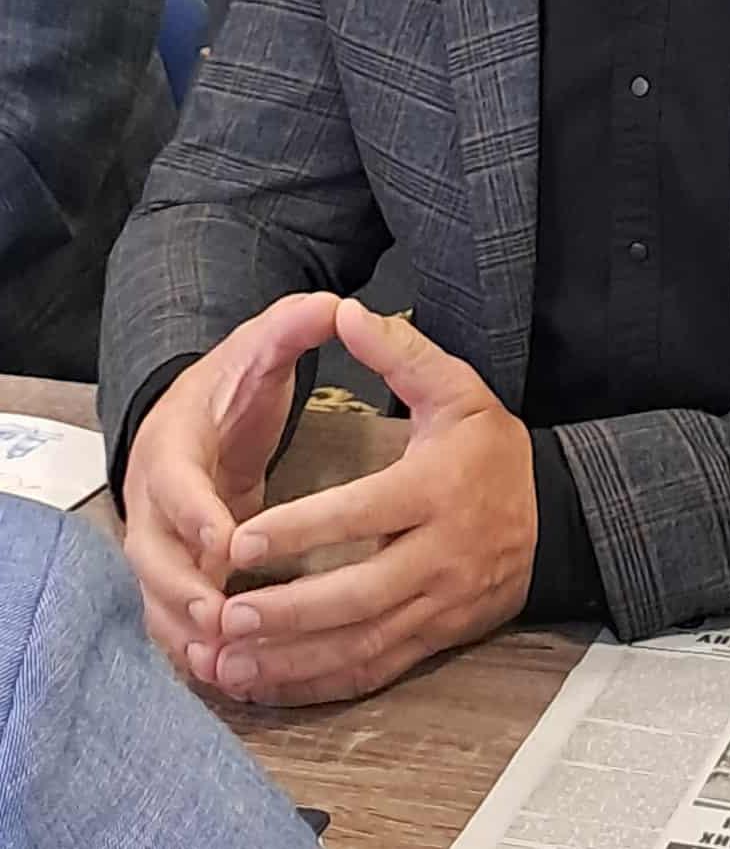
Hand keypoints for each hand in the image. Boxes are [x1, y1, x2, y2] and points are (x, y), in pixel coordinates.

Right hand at [122, 291, 341, 686]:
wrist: (200, 408)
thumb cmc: (235, 382)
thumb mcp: (261, 347)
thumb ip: (293, 326)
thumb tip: (333, 304)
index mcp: (175, 440)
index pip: (175, 479)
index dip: (195, 510)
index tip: (226, 540)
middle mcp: (154, 493)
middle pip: (151, 548)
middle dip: (182, 584)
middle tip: (222, 613)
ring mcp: (158, 533)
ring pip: (156, 590)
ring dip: (184, 626)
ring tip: (223, 658)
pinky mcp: (173, 563)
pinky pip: (170, 610)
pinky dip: (189, 640)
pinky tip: (224, 669)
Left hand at [213, 298, 536, 705]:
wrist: (552, 516)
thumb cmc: (490, 448)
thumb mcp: (457, 388)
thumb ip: (400, 352)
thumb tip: (346, 312)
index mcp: (439, 488)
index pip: (365, 512)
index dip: (303, 530)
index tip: (242, 540)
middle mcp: (442, 554)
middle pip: (360, 594)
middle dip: (288, 611)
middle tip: (225, 612)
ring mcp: (441, 605)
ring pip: (361, 644)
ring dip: (292, 659)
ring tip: (228, 659)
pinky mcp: (436, 639)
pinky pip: (373, 672)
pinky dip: (318, 683)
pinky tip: (269, 681)